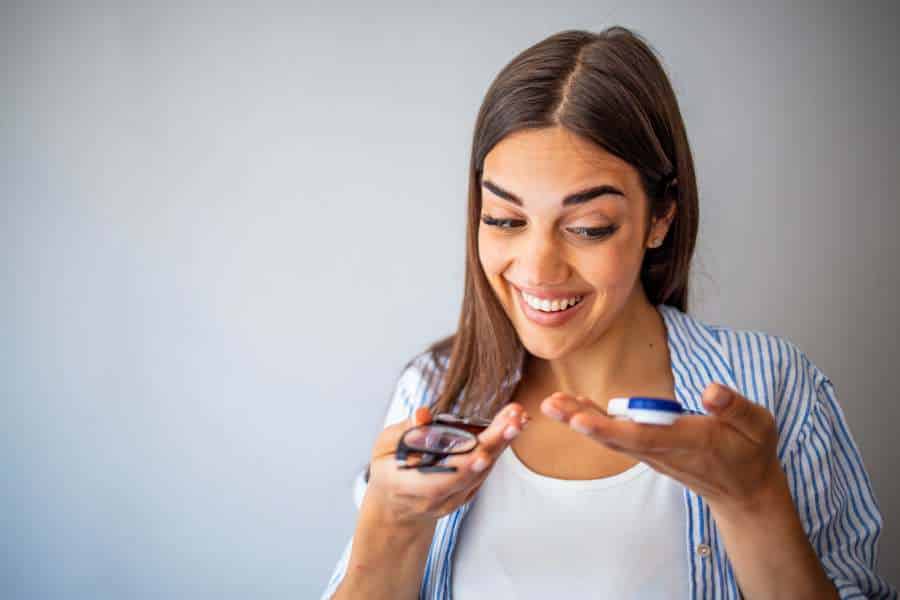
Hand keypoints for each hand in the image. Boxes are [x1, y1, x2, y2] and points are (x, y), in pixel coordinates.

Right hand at [364, 403, 530, 527]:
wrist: (397, 506)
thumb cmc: (389, 469)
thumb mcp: (384, 446)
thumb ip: (404, 430)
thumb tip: (422, 414)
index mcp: (407, 486)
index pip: (439, 481)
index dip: (461, 469)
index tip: (482, 454)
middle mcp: (434, 498)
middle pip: (470, 473)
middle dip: (493, 446)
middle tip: (513, 422)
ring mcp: (453, 500)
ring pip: (483, 471)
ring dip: (502, 442)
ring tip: (517, 416)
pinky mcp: (467, 494)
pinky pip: (486, 470)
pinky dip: (500, 447)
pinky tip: (513, 425)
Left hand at [541, 383, 785, 516]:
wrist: (744, 490)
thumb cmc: (751, 452)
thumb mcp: (758, 426)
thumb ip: (735, 408)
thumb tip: (711, 390)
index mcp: (689, 441)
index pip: (643, 436)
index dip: (610, 427)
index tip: (580, 418)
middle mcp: (663, 450)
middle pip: (616, 437)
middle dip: (582, 422)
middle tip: (551, 405)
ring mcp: (653, 453)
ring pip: (612, 437)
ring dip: (580, 420)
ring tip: (552, 402)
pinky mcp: (649, 450)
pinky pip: (616, 436)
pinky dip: (593, 421)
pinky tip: (573, 406)